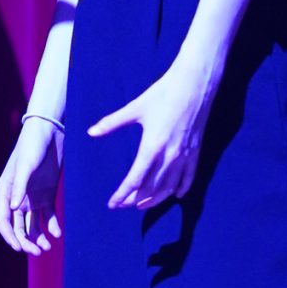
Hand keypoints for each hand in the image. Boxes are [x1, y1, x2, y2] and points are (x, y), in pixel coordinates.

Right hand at [0, 117, 63, 255]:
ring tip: (47, 247)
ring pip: (32, 225)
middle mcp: (16, 197)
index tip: (19, 249)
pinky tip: (57, 234)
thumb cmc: (32, 146)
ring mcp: (32, 197)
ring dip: (38, 237)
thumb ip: (20, 186)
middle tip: (38, 252)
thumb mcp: (26, 165)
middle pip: (18, 227)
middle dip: (26, 241)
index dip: (10, 236)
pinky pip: (48, 216)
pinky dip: (51, 226)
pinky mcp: (47, 195)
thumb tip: (13, 209)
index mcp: (5, 191)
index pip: (3, 220)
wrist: (49, 132)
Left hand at [88, 63, 214, 210]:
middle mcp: (170, 156)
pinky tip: (174, 195)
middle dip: (135, 199)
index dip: (122, 194)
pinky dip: (181, 188)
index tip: (112, 204)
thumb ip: (112, 123)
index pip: (135, 180)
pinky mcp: (195, 151)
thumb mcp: (135, 108)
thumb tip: (91, 132)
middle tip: (123, 204)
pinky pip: (189, 177)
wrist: (194, 83)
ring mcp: (185, 155)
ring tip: (142, 204)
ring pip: (169, 187)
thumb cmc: (163, 93)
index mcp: (152, 146)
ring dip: (155, 198)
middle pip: (151, 187)